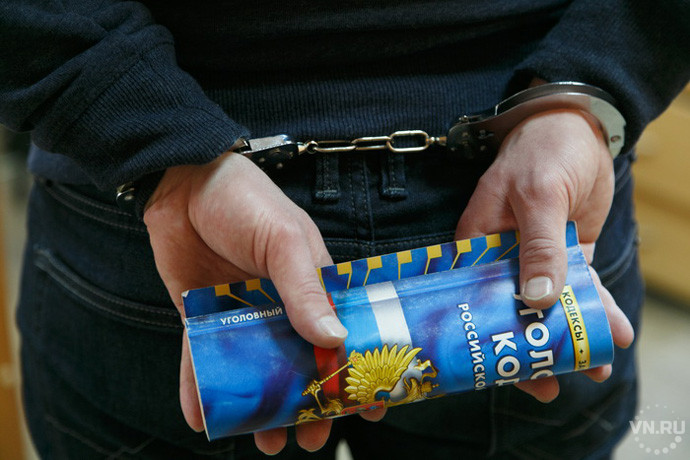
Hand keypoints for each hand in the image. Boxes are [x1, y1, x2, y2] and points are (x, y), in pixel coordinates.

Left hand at [144, 152, 384, 453]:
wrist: (183, 181)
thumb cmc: (246, 200)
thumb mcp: (285, 239)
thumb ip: (306, 288)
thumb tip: (334, 338)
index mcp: (314, 286)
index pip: (344, 336)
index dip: (358, 372)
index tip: (369, 407)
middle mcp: (282, 307)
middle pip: (301, 366)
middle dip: (310, 405)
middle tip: (312, 438)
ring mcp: (243, 316)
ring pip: (257, 372)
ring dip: (262, 409)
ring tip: (267, 442)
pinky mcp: (205, 319)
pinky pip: (204, 361)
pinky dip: (203, 390)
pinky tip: (204, 418)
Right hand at [455, 108, 633, 401]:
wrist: (579, 126)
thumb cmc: (543, 151)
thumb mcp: (540, 195)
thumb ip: (540, 246)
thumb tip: (537, 299)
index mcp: (476, 243)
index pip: (471, 298)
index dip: (483, 335)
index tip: (501, 370)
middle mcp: (500, 257)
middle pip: (508, 311)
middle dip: (528, 349)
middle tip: (548, 387)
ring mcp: (534, 258)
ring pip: (548, 306)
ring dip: (571, 336)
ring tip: (594, 366)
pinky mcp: (565, 255)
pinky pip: (578, 289)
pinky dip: (596, 310)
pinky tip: (615, 332)